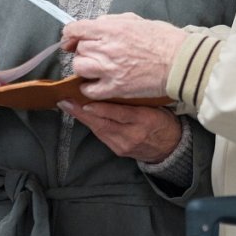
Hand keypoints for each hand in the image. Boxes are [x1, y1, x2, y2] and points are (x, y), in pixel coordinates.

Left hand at [57, 100, 182, 162]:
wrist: (170, 148)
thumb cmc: (164, 121)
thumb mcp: (157, 107)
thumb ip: (139, 99)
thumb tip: (116, 85)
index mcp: (146, 119)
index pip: (121, 114)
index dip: (102, 109)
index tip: (86, 101)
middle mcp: (133, 134)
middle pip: (104, 123)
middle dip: (82, 112)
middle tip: (65, 101)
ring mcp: (124, 144)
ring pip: (99, 130)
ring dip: (81, 118)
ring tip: (67, 105)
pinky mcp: (119, 150)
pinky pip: (102, 135)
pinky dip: (91, 124)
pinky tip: (81, 116)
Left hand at [62, 13, 187, 100]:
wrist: (180, 61)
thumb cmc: (164, 39)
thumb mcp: (136, 20)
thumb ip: (112, 22)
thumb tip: (95, 26)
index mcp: (110, 28)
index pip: (75, 29)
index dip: (70, 35)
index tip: (71, 40)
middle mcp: (106, 48)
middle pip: (79, 50)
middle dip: (85, 51)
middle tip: (97, 54)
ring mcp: (109, 69)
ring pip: (80, 68)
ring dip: (85, 68)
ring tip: (97, 69)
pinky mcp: (115, 88)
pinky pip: (89, 90)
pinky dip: (90, 88)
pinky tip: (97, 84)